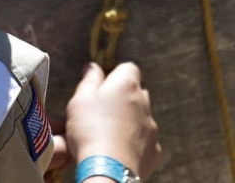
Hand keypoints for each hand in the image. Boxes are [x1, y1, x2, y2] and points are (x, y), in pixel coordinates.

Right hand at [65, 62, 161, 179]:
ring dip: (127, 118)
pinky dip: (132, 140)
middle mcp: (144, 101)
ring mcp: (151, 126)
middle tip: (100, 108)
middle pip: (135, 91)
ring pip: (140, 115)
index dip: (115, 71)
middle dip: (121, 96)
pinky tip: (116, 147)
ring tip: (106, 131)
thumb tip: (93, 67)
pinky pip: (143, 138)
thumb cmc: (90, 130)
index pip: (128, 66)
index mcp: (126, 84)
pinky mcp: (154, 148)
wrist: (108, 169)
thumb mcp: (80, 99)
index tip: (102, 81)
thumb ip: (89, 80)